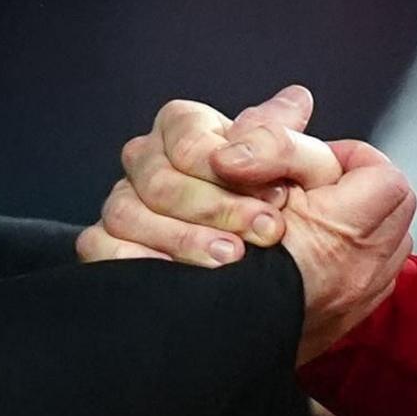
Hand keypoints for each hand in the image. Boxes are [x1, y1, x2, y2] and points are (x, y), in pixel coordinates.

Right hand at [77, 88, 415, 360]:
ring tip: (234, 262)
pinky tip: (179, 281)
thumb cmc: (301, 239)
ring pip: (128, 210)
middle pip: (159, 173)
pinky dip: (139, 263)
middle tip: (269, 234)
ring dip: (186, 239)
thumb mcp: (316, 187)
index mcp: (198, 138)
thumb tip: (297, 100)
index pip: (188, 131)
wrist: (276, 315)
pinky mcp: (110, 254)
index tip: (283, 198)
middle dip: (219, 206)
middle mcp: (154, 169)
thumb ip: (301, 144)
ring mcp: (127, 211)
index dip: (235, 163)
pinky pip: (100, 248)